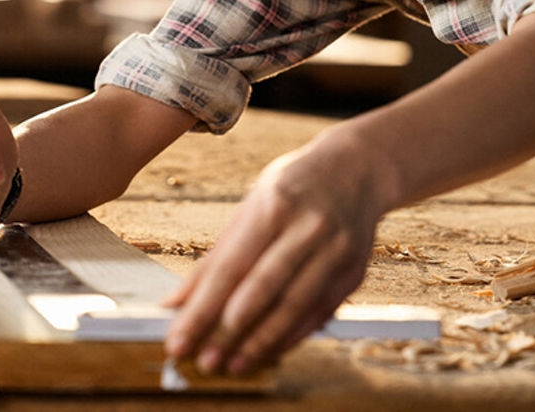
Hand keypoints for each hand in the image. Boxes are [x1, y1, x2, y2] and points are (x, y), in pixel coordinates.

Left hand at [162, 132, 385, 375]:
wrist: (358, 169)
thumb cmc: (295, 186)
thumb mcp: (251, 206)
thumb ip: (216, 256)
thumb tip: (177, 302)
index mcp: (275, 204)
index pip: (231, 266)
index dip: (202, 308)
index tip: (178, 340)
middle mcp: (309, 227)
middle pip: (264, 288)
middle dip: (230, 332)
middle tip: (205, 362)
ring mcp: (337, 250)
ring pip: (294, 305)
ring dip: (261, 341)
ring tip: (233, 365)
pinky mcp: (354, 271)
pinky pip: (319, 312)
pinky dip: (291, 335)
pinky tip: (268, 351)